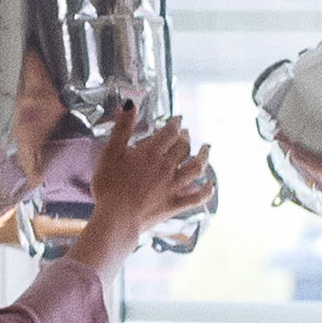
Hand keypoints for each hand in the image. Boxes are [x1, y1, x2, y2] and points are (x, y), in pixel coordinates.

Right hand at [67, 103, 213, 277]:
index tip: (178, 119)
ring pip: (196, 168)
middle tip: (185, 133)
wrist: (116, 218)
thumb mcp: (111, 153)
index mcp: (151, 153)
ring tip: (206, 149)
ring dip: (203, 157)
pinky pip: (197, 197)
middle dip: (186, 137)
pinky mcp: (174, 204)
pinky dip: (207, 190)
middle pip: (183, 147)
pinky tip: (212, 184)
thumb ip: (122, 129)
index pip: (169, 132)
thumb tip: (130, 104)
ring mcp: (173, 186)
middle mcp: (166, 167)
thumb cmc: (109, 186)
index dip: (175, 123)